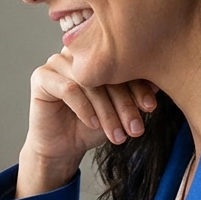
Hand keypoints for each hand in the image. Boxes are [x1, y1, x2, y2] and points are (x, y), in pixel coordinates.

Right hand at [19, 49, 157, 195]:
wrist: (64, 147)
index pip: (122, 63)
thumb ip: (135, 93)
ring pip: (89, 82)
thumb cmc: (94, 124)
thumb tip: (158, 82)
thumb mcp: (121, 110)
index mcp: (98, 53)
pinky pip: (67, 88)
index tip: (151, 108)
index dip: (139, 85)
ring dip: (106, 111)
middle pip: (106, 72)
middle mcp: (78, 53)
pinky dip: (84, 108)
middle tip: (135, 128)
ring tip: (117, 134)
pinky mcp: (41, 77)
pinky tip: (93, 124)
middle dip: (124, 103)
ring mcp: (58, 62)